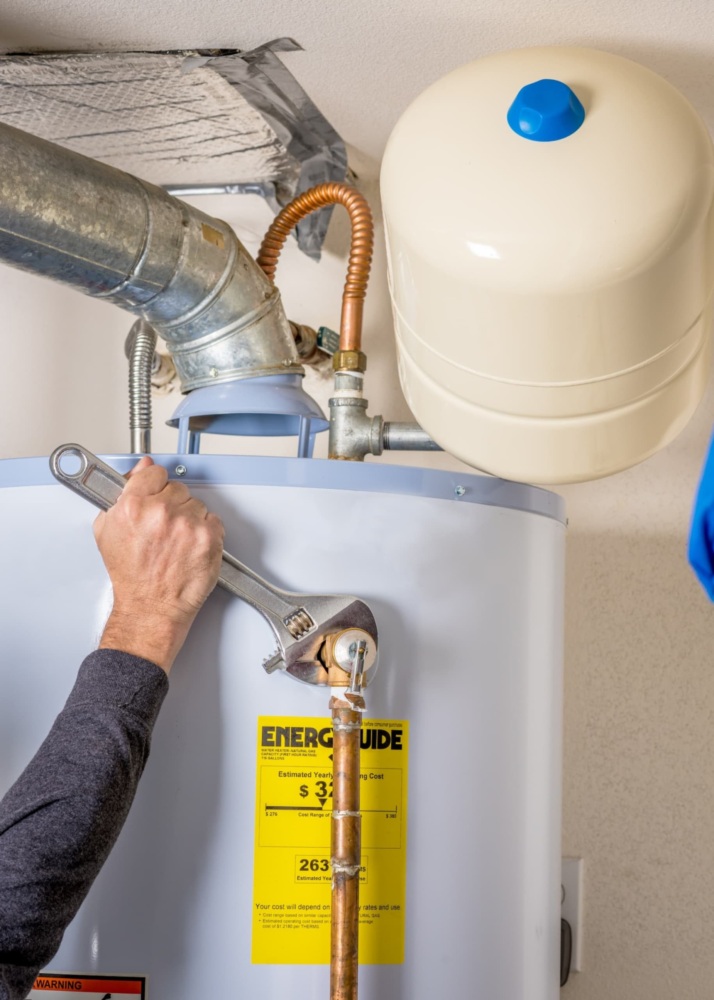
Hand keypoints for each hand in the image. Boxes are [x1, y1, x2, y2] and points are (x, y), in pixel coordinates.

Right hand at [93, 457, 224, 672]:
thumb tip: (140, 469)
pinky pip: (214, 520)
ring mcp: (187, 525)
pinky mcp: (209, 538)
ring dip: (190, 519)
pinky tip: (190, 546)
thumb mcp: (108, 531)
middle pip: (177, 488)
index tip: (156, 495)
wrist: (151, 607)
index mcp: (133, 506)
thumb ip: (121, 494)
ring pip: (196, 504)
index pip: (154, 472)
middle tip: (164, 528)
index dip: (155, 486)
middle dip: (172, 505)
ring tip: (176, 541)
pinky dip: (206, 532)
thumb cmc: (131, 576)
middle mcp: (161, 512)